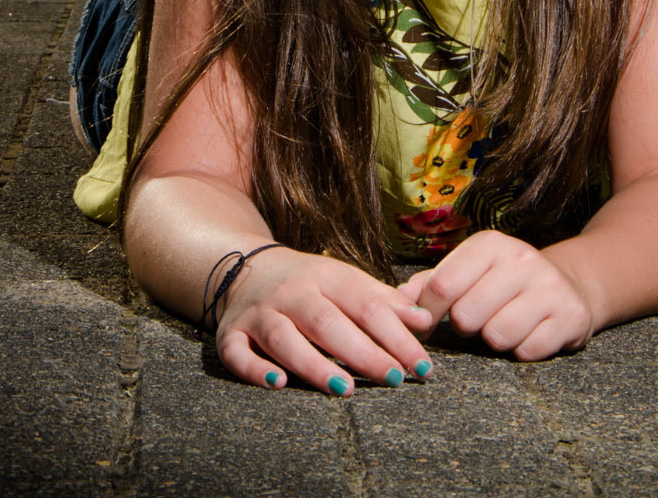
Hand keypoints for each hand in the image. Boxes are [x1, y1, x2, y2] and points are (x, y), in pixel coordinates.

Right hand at [214, 246, 434, 393]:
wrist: (246, 268)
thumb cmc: (309, 284)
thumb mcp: (346, 282)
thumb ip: (385, 301)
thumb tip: (426, 321)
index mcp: (326, 275)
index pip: (365, 304)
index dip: (396, 334)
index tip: (421, 364)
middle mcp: (292, 292)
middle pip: (327, 321)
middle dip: (362, 351)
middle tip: (394, 378)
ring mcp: (259, 313)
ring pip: (284, 337)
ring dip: (314, 364)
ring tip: (345, 389)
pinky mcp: (230, 334)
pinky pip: (237, 352)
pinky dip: (255, 369)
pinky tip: (278, 384)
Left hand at [397, 230, 593, 360]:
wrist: (570, 284)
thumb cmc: (505, 281)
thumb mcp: (470, 269)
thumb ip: (432, 282)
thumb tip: (398, 299)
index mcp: (490, 244)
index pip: (442, 286)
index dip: (427, 312)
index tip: (428, 322)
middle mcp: (522, 259)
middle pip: (466, 315)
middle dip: (465, 326)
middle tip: (478, 319)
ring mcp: (549, 287)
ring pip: (497, 336)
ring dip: (494, 340)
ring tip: (503, 324)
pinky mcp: (570, 316)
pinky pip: (526, 352)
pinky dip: (521, 351)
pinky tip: (529, 333)